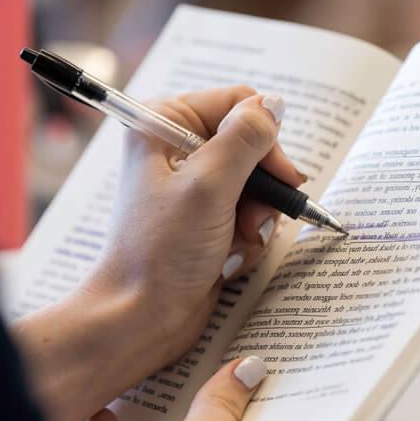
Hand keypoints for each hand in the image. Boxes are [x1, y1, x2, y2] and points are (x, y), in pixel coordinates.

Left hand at [12, 87, 303, 420]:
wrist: (140, 316)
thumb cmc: (161, 252)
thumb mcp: (209, 187)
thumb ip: (245, 140)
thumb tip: (274, 105)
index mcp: (165, 123)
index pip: (239, 104)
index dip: (264, 139)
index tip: (278, 176)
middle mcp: (177, 148)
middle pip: (252, 145)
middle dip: (262, 186)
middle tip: (255, 218)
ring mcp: (192, 186)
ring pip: (256, 183)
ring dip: (257, 216)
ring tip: (238, 242)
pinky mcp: (203, 219)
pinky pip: (248, 213)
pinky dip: (248, 236)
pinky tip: (230, 257)